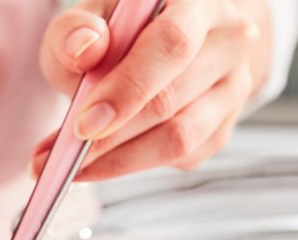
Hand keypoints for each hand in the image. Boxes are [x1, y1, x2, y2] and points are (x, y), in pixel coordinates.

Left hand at [34, 0, 272, 179]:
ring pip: (179, 138)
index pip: (172, 45)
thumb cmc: (123, 27)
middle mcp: (229, 41)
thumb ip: (77, 28)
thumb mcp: (92, 16)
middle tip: (64, 154)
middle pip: (172, 100)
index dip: (127, 89)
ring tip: (72, 166)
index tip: (83, 124)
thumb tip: (84, 49)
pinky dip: (131, 165)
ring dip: (119, 160)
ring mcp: (233, 87)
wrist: (166, 42)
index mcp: (198, 1)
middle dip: (111, 136)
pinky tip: (99, 162)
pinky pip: (179, 157)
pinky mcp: (222, 126)